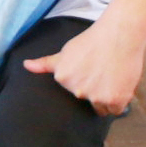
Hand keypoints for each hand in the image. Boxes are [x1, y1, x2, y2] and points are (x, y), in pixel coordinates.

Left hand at [23, 18, 145, 114]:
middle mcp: (76, 91)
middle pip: (88, 100)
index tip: (91, 70)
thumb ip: (46, 63)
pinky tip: (120, 85)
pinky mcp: (114, 100)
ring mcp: (95, 97)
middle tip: (103, 72)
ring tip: (111, 78)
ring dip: (108, 99)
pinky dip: (120, 101)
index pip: (73, 91)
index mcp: (63, 78)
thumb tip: (25, 65)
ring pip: (102, 107)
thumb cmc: (93, 41)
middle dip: (96, 90)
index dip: (85, 82)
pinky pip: (116, 110)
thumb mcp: (65, 52)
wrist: (118, 35)